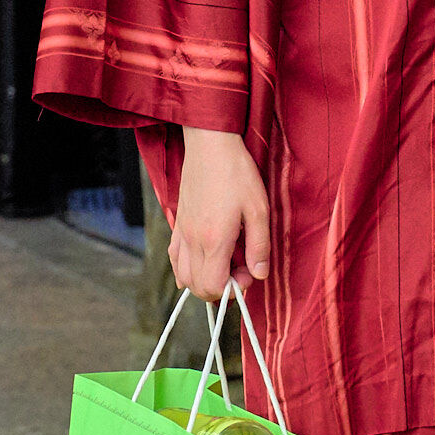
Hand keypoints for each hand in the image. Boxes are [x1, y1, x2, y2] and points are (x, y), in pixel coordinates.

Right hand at [171, 128, 269, 298]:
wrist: (210, 145)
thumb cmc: (237, 174)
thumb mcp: (258, 209)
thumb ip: (259, 246)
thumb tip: (259, 274)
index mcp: (214, 240)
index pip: (212, 287)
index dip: (232, 288)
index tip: (248, 270)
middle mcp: (192, 240)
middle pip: (197, 287)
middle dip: (220, 288)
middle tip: (240, 267)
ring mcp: (182, 232)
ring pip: (183, 275)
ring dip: (204, 279)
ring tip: (224, 263)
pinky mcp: (178, 223)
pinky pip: (175, 258)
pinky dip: (186, 268)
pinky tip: (203, 259)